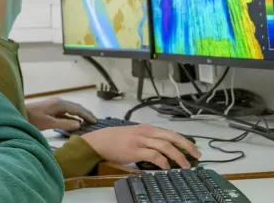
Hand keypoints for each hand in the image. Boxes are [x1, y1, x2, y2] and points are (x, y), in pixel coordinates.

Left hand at [25, 97, 96, 130]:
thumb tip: (79, 124)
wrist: (18, 113)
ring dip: (79, 115)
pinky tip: (75, 123)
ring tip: (88, 122)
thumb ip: (64, 124)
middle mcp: (58, 102)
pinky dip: (72, 117)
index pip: (77, 109)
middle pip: (76, 107)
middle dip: (85, 113)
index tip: (96, 121)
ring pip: (71, 110)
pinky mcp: (50, 109)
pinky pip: (65, 113)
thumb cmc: (32, 119)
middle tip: (95, 121)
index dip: (87, 115)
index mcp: (59, 104)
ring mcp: (54, 105)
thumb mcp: (48, 123)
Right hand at [81, 125, 201, 169]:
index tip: (193, 150)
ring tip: (185, 165)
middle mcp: (146, 132)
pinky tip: (167, 167)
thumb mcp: (134, 136)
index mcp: (147, 128)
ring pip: (165, 146)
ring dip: (178, 156)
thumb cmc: (115, 140)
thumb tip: (163, 153)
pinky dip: (163, 161)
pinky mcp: (135, 150)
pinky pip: (154, 155)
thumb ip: (147, 141)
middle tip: (197, 156)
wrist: (98, 142)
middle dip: (187, 146)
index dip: (184, 141)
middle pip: (172, 137)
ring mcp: (140, 141)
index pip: (170, 133)